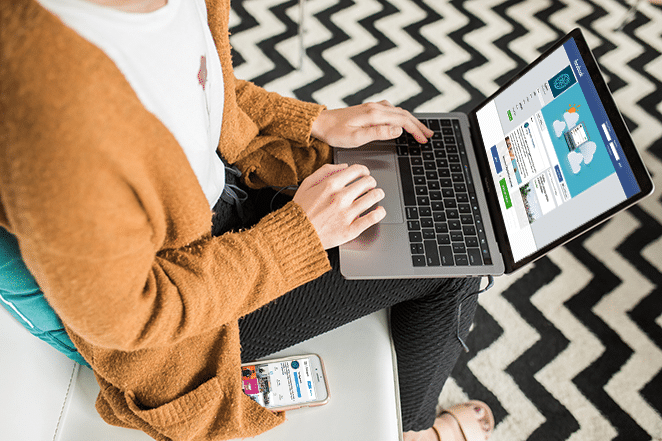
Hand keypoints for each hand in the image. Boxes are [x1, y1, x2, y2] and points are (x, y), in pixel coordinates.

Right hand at [292, 163, 385, 248]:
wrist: (295, 235)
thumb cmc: (300, 211)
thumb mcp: (306, 184)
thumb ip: (325, 171)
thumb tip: (343, 167)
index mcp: (330, 185)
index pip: (357, 170)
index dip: (364, 170)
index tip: (364, 173)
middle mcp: (340, 197)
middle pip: (368, 182)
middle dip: (371, 182)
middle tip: (370, 185)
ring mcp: (347, 214)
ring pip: (373, 197)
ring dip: (378, 194)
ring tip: (377, 195)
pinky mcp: (351, 229)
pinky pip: (372, 218)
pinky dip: (379, 212)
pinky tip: (379, 210)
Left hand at [311, 100, 433, 147]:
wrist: (320, 123)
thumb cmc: (334, 132)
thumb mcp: (356, 137)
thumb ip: (378, 133)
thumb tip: (398, 130)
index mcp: (374, 114)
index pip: (402, 121)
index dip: (416, 130)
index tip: (424, 139)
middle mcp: (375, 108)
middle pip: (404, 114)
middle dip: (418, 125)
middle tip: (429, 135)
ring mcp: (372, 107)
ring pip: (398, 112)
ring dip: (411, 120)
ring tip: (420, 129)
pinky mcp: (368, 109)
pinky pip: (391, 111)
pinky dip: (401, 116)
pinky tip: (402, 121)